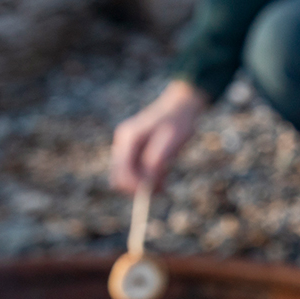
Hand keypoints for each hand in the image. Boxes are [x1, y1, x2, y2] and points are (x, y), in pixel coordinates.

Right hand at [108, 80, 208, 194]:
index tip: (156, 191)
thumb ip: (156, 161)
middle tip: (162, 188)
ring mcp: (126, 147)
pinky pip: (134, 173)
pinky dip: (147, 178)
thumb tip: (147, 184)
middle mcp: (123, 143)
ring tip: (165, 180)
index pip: (122, 172)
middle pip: (119, 178)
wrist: (181, 106)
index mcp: (129, 138)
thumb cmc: (179, 121)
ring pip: (126, 177)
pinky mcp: (132, 151)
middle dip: (138, 187)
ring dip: (143, 184)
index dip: (136, 186)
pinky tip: (163, 174)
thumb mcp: (172, 141)